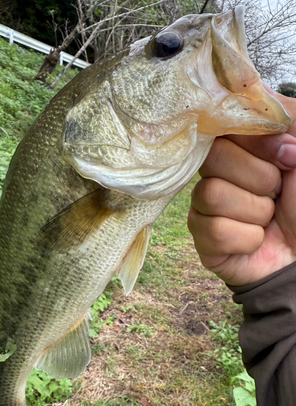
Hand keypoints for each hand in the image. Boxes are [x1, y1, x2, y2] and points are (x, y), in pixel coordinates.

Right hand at [188, 91, 295, 285]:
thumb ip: (283, 113)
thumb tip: (249, 84)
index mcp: (242, 148)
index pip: (223, 124)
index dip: (254, 142)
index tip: (284, 153)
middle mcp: (220, 171)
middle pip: (214, 158)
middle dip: (259, 178)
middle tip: (278, 191)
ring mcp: (207, 205)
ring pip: (212, 194)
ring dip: (255, 211)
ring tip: (270, 218)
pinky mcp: (202, 236)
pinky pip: (212, 228)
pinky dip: (246, 237)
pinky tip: (257, 240)